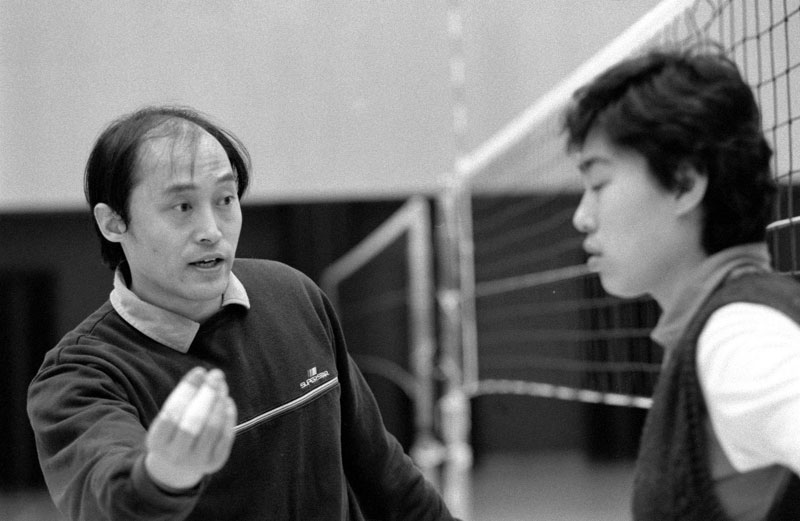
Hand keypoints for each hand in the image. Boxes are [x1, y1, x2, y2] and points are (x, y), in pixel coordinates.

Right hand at [145, 367, 236, 490]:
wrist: (175, 469)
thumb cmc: (172, 434)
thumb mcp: (167, 420)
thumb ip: (182, 400)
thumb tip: (203, 375)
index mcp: (157, 442)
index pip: (171, 413)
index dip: (186, 390)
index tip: (199, 371)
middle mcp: (175, 454)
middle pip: (193, 422)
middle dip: (206, 395)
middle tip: (216, 375)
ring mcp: (196, 461)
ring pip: (211, 428)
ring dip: (219, 402)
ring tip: (222, 386)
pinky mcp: (215, 463)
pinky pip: (225, 437)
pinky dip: (228, 416)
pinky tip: (227, 402)